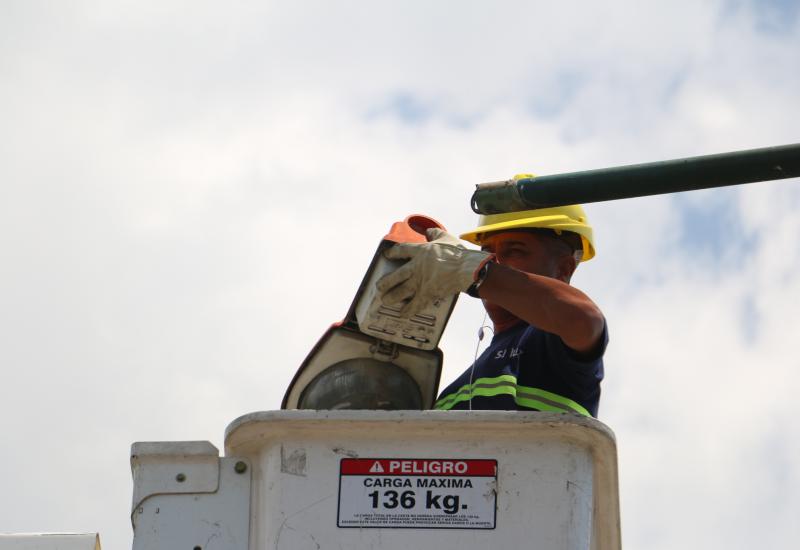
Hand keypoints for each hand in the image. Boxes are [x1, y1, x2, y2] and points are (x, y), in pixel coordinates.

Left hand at [376, 228, 491, 316]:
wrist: (466, 268)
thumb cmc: (458, 253)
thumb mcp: (445, 237)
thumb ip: (435, 234)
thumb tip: (430, 231)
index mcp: (420, 251)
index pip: (401, 250)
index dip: (392, 253)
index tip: (386, 255)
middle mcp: (416, 267)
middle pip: (396, 275)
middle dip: (386, 282)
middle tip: (379, 286)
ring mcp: (420, 282)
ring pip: (401, 291)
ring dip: (392, 297)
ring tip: (385, 300)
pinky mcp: (427, 293)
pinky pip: (415, 304)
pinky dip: (409, 310)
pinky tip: (403, 314)